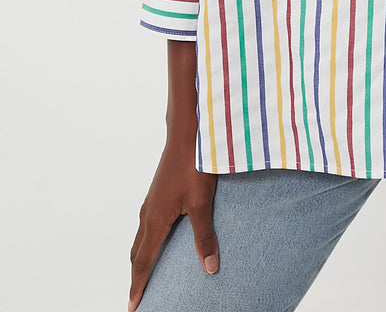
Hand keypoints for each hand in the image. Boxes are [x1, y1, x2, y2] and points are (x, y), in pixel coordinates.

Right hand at [128, 142, 218, 310]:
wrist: (186, 134)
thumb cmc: (193, 166)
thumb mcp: (201, 203)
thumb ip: (204, 236)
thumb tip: (210, 267)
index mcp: (154, 221)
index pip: (143, 262)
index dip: (138, 286)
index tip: (133, 307)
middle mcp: (147, 214)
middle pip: (137, 254)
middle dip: (136, 277)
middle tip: (137, 296)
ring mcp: (150, 202)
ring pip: (140, 239)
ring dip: (140, 259)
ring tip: (145, 275)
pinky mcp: (157, 194)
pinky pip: (145, 226)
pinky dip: (146, 243)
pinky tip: (158, 241)